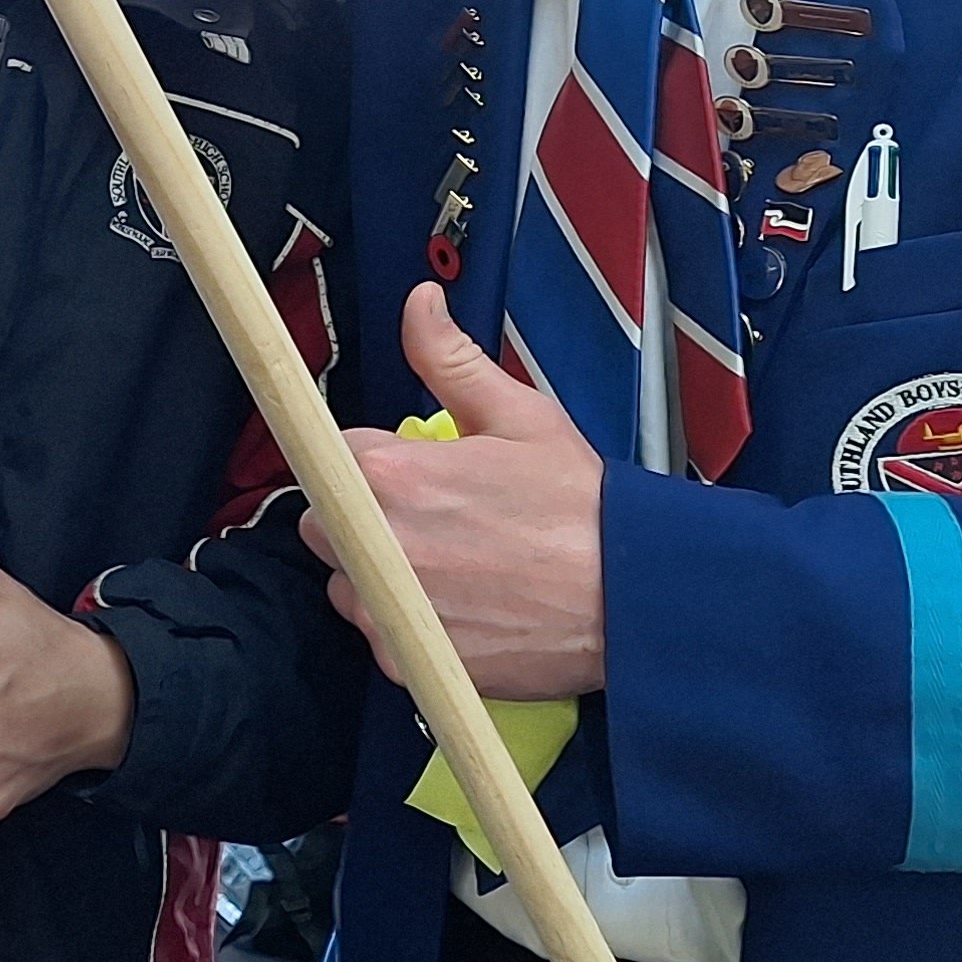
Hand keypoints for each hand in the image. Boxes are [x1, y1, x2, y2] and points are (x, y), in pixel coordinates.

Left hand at [299, 282, 607, 697]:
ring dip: (382, 572)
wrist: (635, 599)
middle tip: (442, 519)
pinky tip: (464, 607)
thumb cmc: (582, 508)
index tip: (421, 474)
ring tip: (459, 566)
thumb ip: (450, 359)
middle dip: (367, 515)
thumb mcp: (521, 415)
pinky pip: (379, 632)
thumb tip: (419, 303)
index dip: (381, 461)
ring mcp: (386, 606)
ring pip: (347, 580)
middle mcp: (373, 542)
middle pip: (325, 520)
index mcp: (390, 473)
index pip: (336, 454)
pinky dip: (406, 625)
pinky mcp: (404, 659)